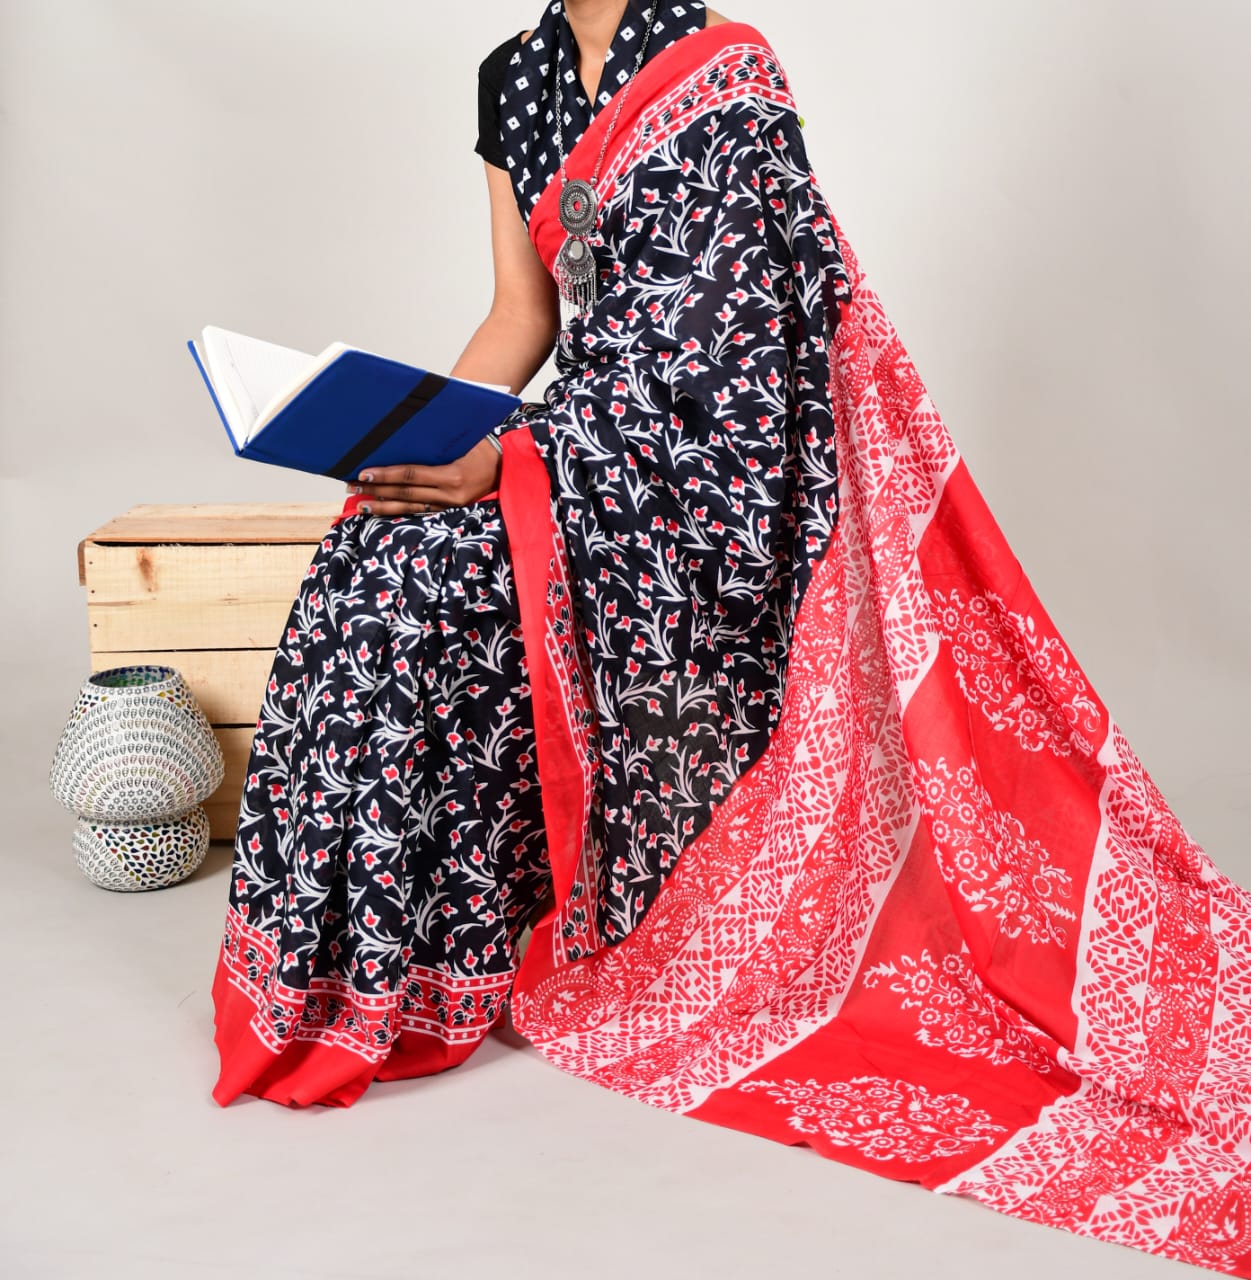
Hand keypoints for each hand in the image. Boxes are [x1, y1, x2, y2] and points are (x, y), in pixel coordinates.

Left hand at [344, 437, 501, 515]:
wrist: (509, 468)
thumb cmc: (485, 449)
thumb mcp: (465, 440)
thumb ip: (437, 441)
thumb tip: (404, 433)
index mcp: (452, 476)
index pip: (411, 476)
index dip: (386, 476)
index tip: (363, 474)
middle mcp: (449, 496)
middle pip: (405, 495)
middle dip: (376, 492)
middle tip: (352, 488)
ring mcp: (449, 507)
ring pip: (409, 509)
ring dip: (382, 507)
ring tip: (360, 505)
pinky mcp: (449, 511)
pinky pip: (420, 513)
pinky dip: (400, 512)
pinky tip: (383, 510)